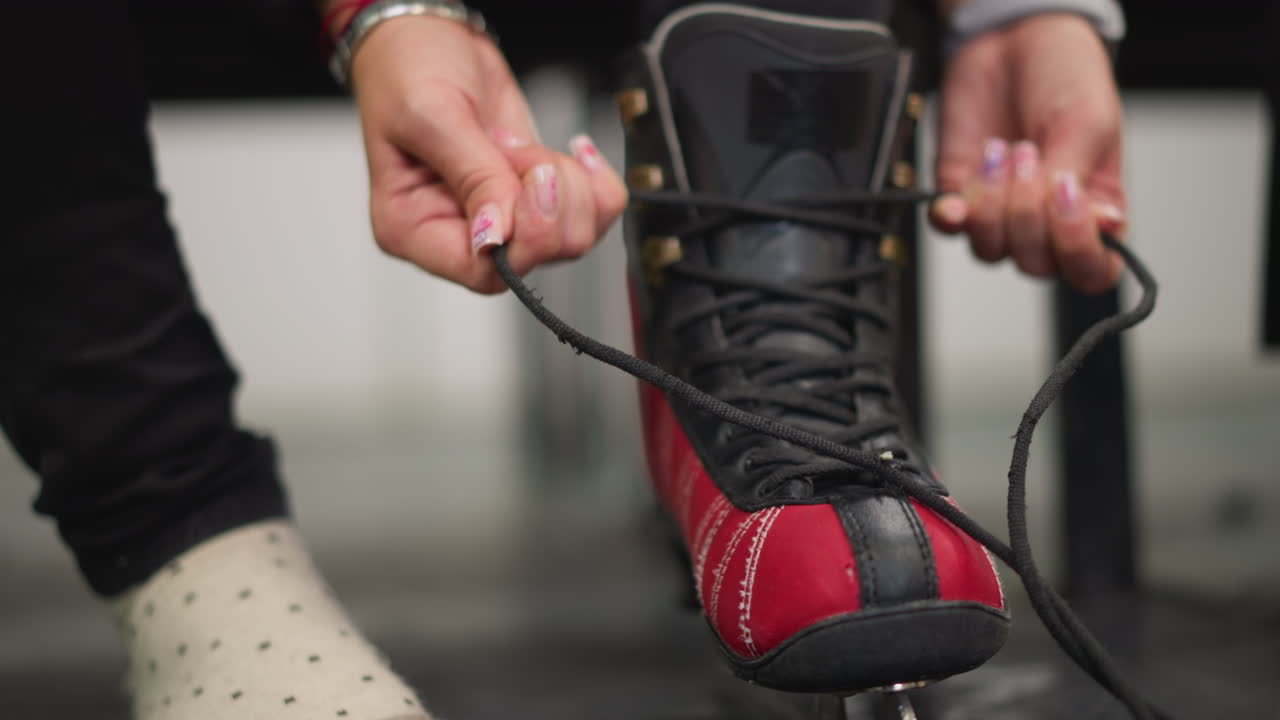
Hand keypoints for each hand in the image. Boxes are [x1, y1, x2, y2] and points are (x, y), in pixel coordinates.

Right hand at [350, 16, 627, 293]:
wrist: (431, 38)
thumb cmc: (408, 71)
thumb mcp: (432, 115)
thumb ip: (472, 176)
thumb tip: (496, 236)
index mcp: (414, 229)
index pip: (481, 272)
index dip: (522, 239)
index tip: (531, 184)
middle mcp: (460, 234)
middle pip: (536, 258)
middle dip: (547, 200)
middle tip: (519, 151)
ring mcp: (505, 220)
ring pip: (573, 238)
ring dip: (567, 183)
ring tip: (525, 146)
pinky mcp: (537, 200)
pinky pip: (594, 215)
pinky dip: (597, 182)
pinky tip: (573, 151)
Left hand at [930, 13, 1125, 292]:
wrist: (1013, 38)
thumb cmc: (1064, 76)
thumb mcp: (1087, 122)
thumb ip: (1081, 180)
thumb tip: (1101, 228)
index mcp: (1096, 210)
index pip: (1091, 270)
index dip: (1077, 251)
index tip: (1065, 198)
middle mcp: (1048, 221)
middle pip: (1036, 264)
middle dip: (1027, 212)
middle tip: (1030, 152)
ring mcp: (1001, 213)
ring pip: (991, 251)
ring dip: (992, 205)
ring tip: (1003, 149)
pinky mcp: (961, 196)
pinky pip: (950, 230)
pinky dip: (951, 216)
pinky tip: (957, 197)